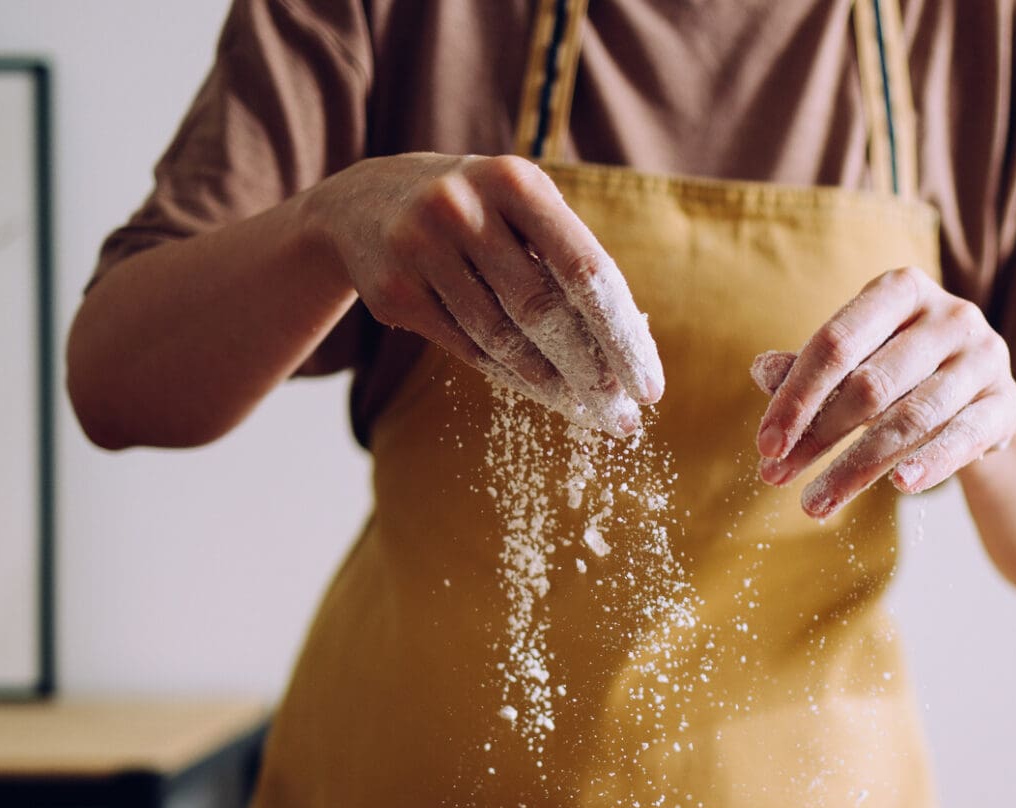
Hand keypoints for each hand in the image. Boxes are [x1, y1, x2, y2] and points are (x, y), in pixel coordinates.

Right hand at [304, 153, 662, 434]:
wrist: (365, 204)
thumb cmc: (480, 213)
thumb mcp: (522, 210)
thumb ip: (569, 262)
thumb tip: (629, 348)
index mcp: (514, 181)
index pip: (585, 269)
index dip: (622, 334)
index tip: (650, 386)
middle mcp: (463, 208)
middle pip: (544, 311)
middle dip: (592, 374)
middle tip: (623, 418)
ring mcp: (421, 247)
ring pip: (503, 338)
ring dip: (554, 385)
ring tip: (589, 413)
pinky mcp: (395, 291)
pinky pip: (469, 349)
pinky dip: (514, 376)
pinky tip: (545, 394)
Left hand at [752, 267, 1015, 517]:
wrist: (983, 395)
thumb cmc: (905, 370)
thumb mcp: (860, 360)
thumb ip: (814, 368)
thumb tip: (762, 372)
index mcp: (902, 289)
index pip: (836, 342)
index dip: (795, 396)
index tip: (766, 444)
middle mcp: (949, 316)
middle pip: (869, 384)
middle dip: (817, 437)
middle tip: (775, 478)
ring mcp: (983, 358)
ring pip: (910, 418)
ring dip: (856, 467)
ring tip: (815, 503)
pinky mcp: (1006, 404)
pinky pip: (962, 436)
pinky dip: (930, 462)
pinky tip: (900, 487)